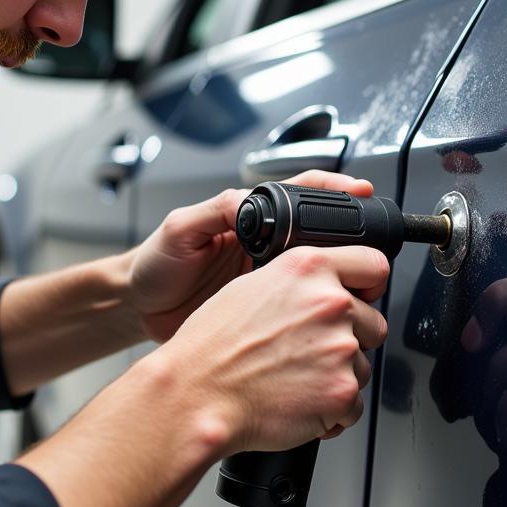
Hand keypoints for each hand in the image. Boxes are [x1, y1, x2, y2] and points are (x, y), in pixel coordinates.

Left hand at [126, 171, 374, 342]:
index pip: (301, 195)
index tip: (361, 192)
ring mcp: (267, 279)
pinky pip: (299, 307)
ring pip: (318, 272)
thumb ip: (215, 209)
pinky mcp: (265, 311)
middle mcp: (266, 246)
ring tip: (358, 283)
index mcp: (250, 218)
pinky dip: (316, 311)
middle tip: (368, 250)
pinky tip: (326, 316)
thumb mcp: (180, 228)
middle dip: (350, 240)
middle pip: (321, 237)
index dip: (335, 190)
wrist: (139, 308)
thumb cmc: (155, 264)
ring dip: (339, 276)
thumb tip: (248, 200)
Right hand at [165, 243, 389, 453]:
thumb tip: (324, 288)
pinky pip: (352, 404)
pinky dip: (331, 409)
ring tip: (294, 377)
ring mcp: (340, 348)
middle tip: (309, 350)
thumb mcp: (252, 285)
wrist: (197, 394)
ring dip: (337, 375)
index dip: (369, 286)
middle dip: (349, 338)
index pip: (374, 265)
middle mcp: (330, 302)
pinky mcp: (342, 391)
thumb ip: (300, 281)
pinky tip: (298, 399)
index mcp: (309, 268)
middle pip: (373, 322)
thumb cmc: (212, 346)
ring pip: (362, 365)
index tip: (364, 297)